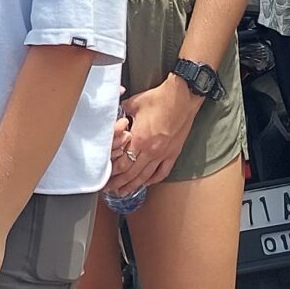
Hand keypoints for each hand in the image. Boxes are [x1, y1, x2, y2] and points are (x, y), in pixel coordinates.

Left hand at [115, 76, 201, 192]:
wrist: (182, 96)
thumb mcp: (134, 103)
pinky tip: (147, 183)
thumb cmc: (160, 98)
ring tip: (125, 192)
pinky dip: (153, 180)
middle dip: (119, 183)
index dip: (113, 173)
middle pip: (132, 173)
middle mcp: (150, 150)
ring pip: (146, 176)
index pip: (122, 163)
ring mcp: (163, 154)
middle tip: (111, 190)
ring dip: (134, 185)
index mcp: (139, 139)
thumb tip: (118, 117)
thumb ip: (123, 112)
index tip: (106, 178)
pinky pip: (162, 172)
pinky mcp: (173, 153)